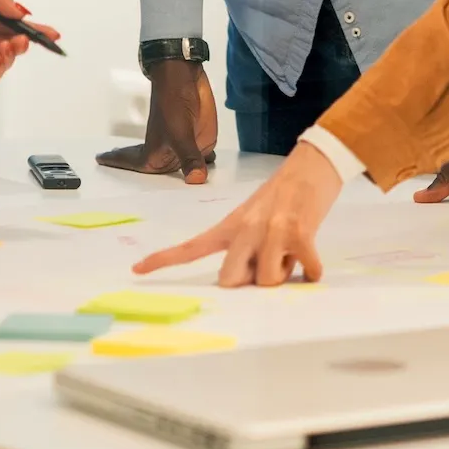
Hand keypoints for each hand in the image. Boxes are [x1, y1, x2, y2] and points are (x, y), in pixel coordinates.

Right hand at [96, 59, 217, 183]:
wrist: (186, 77)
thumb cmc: (172, 102)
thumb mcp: (180, 134)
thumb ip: (189, 158)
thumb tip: (195, 180)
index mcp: (153, 155)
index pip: (134, 166)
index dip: (121, 167)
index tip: (103, 163)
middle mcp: (167, 153)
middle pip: (160, 175)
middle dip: (157, 184)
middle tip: (152, 197)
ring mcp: (184, 146)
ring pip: (182, 169)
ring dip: (183, 177)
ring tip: (181, 190)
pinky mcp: (200, 139)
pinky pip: (202, 159)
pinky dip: (204, 166)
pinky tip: (207, 172)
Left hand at [133, 141, 342, 285]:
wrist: (312, 164)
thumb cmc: (283, 195)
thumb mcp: (254, 217)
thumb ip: (245, 248)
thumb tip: (249, 284)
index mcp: (230, 225)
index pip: (192, 246)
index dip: (163, 260)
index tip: (136, 270)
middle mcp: (246, 227)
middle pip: (230, 279)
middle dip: (248, 285)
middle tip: (268, 266)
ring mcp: (273, 229)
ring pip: (267, 280)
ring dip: (283, 275)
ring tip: (292, 254)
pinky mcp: (300, 232)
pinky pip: (304, 270)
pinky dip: (310, 273)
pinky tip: (313, 265)